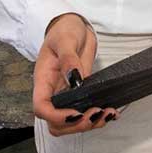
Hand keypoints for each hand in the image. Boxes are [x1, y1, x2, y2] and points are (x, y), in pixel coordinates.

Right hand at [32, 14, 116, 135]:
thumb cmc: (64, 31)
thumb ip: (68, 58)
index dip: (56, 116)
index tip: (76, 113)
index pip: (41, 107)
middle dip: (75, 125)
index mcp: (44, 80)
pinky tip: (110, 112)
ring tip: (107, 113)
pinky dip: (97, 118)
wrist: (74, 27)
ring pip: (70, 124)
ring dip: (89, 125)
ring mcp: (66, 95)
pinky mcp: (80, 94)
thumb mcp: (65, 39)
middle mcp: (53, 92)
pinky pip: (84, 114)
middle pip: (55, 123)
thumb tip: (74, 78)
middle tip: (96, 112)